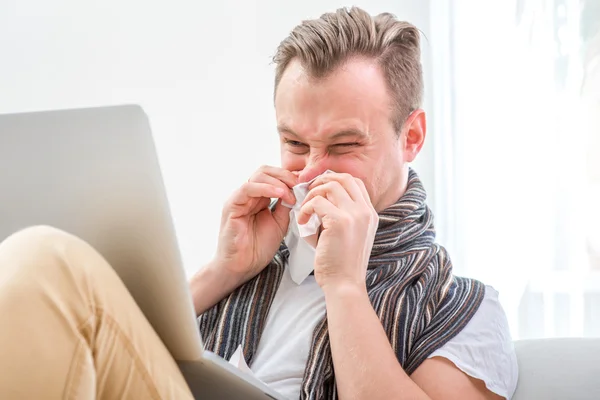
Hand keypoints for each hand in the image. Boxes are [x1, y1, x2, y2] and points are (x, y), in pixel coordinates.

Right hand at [211, 166, 296, 285]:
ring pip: (258, 176)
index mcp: (259, 198)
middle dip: (285, 175)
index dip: (289, 177)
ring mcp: (239, 199)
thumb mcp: (280, 223)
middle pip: (265, 171)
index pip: (273, 176)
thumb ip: (285, 206)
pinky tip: (279, 194)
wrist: (242, 267)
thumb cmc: (257, 249)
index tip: (305, 184)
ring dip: (278, 181)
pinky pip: (248, 189)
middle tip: (299, 185)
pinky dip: (266, 188)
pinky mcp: (232, 205)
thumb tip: (296, 191)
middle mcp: (248, 195)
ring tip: (290, 193)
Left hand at [297, 173, 378, 290]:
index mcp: (370, 214)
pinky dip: (306, 208)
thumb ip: (341, 216)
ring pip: (330, 186)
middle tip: (309, 192)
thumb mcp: (349, 235)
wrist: (344, 285)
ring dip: (312, 195)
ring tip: (305, 210)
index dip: (335, 180)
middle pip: (344, 178)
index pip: (355, 182)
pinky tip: (302, 221)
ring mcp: (354, 215)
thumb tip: (320, 199)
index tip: (320, 189)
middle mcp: (365, 211)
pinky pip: (317, 202)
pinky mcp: (339, 222)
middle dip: (323, 180)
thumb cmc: (341, 263)